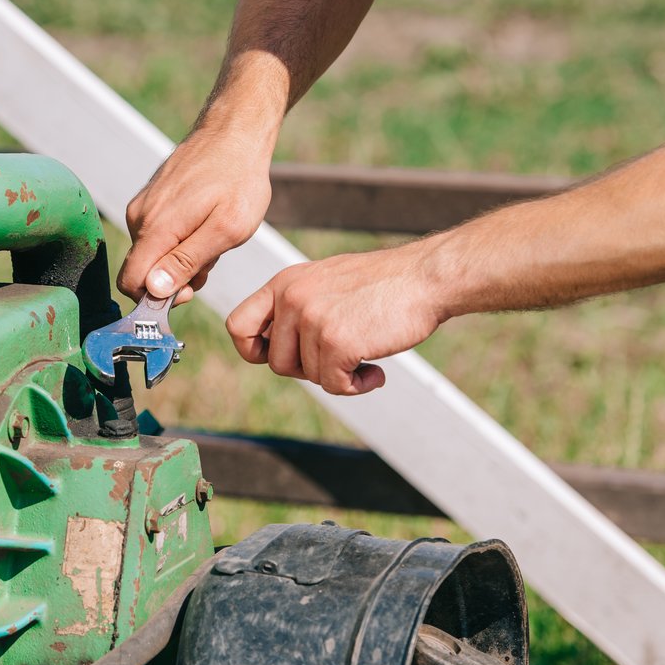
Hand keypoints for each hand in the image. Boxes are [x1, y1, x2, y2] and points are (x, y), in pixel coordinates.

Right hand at [118, 132, 271, 302]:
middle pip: (143, 271)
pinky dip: (179, 240)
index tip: (190, 291)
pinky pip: (157, 234)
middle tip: (211, 261)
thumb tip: (153, 290)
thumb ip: (187, 261)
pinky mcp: (151, 198)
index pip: (131, 283)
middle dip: (174, 278)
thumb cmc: (239, 180)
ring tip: (213, 238)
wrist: (235, 132)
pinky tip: (204, 224)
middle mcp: (139, 217)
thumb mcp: (226, 229)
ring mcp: (143, 205)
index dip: (156, 299)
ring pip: (153, 253)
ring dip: (180, 258)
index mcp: (156, 229)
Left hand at [225, 246, 447, 394]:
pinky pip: (334, 385)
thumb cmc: (383, 284)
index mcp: (285, 283)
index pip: (238, 326)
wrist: (426, 277)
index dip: (254, 351)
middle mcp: (292, 298)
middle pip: (277, 363)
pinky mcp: (337, 341)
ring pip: (308, 376)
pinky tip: (375, 372)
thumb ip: (298, 309)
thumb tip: (274, 352)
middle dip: (308, 370)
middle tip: (339, 358)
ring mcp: (313, 319)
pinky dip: (356, 387)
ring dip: (337, 377)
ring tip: (364, 359)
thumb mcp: (326, 283)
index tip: (276, 357)